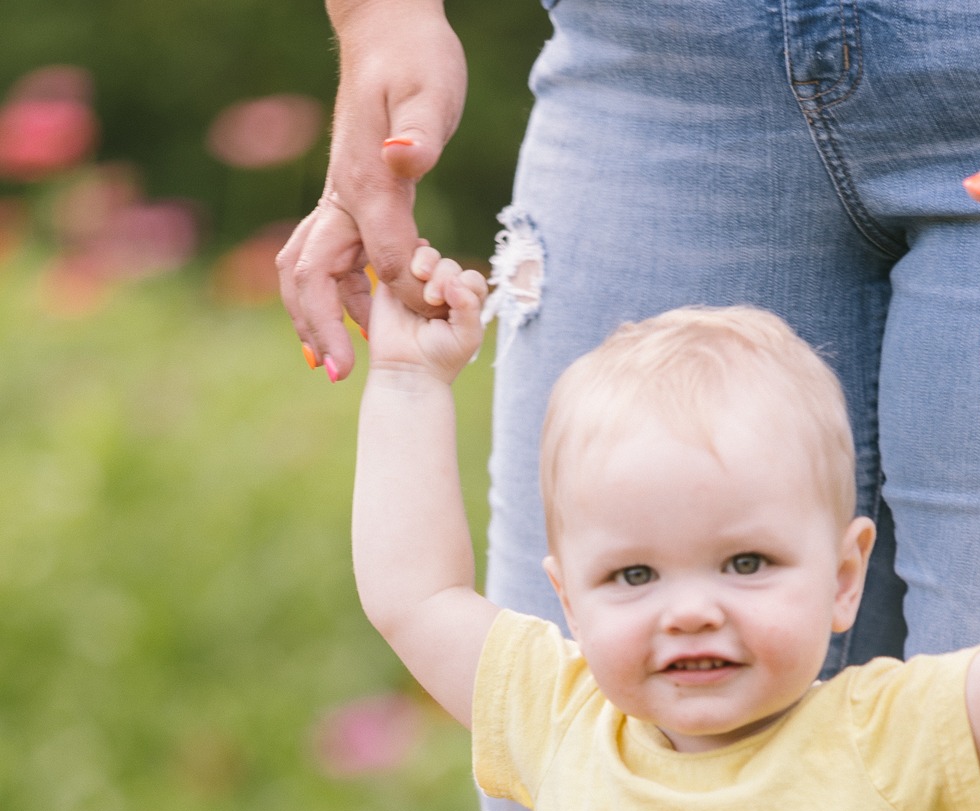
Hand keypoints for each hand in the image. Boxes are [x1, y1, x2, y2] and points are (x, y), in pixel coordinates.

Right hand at [279, 0, 466, 381]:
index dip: (409, 297)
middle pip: (311, 275)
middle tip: (338, 373)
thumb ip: (418, 132)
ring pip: (309, 271)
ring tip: (334, 362)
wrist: (388, 30)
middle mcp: (340, 197)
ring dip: (318, 317)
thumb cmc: (415, 58)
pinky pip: (327, 259)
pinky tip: (359, 320)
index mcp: (363, 183)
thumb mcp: (428, 91)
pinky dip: (335, 295)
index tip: (437, 321)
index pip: (383, 261)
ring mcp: (339, 199)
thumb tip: (403, 159)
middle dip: (320, 327)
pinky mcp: (347, 200)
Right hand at [368, 246, 487, 382]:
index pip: (472, 278)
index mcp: (464, 301)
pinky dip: (405, 255)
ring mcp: (418, 282)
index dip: (466, 282)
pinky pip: (401, 255)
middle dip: (444, 276)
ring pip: (428, 255)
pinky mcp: (393, 279)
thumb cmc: (441, 357)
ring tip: (419, 281)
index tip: (453, 299)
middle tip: (433, 298)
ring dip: (426, 262)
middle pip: (449, 265)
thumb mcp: (468, 336)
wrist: (405, 369)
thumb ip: (470, 306)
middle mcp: (443, 289)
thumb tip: (454, 278)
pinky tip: (406, 270)